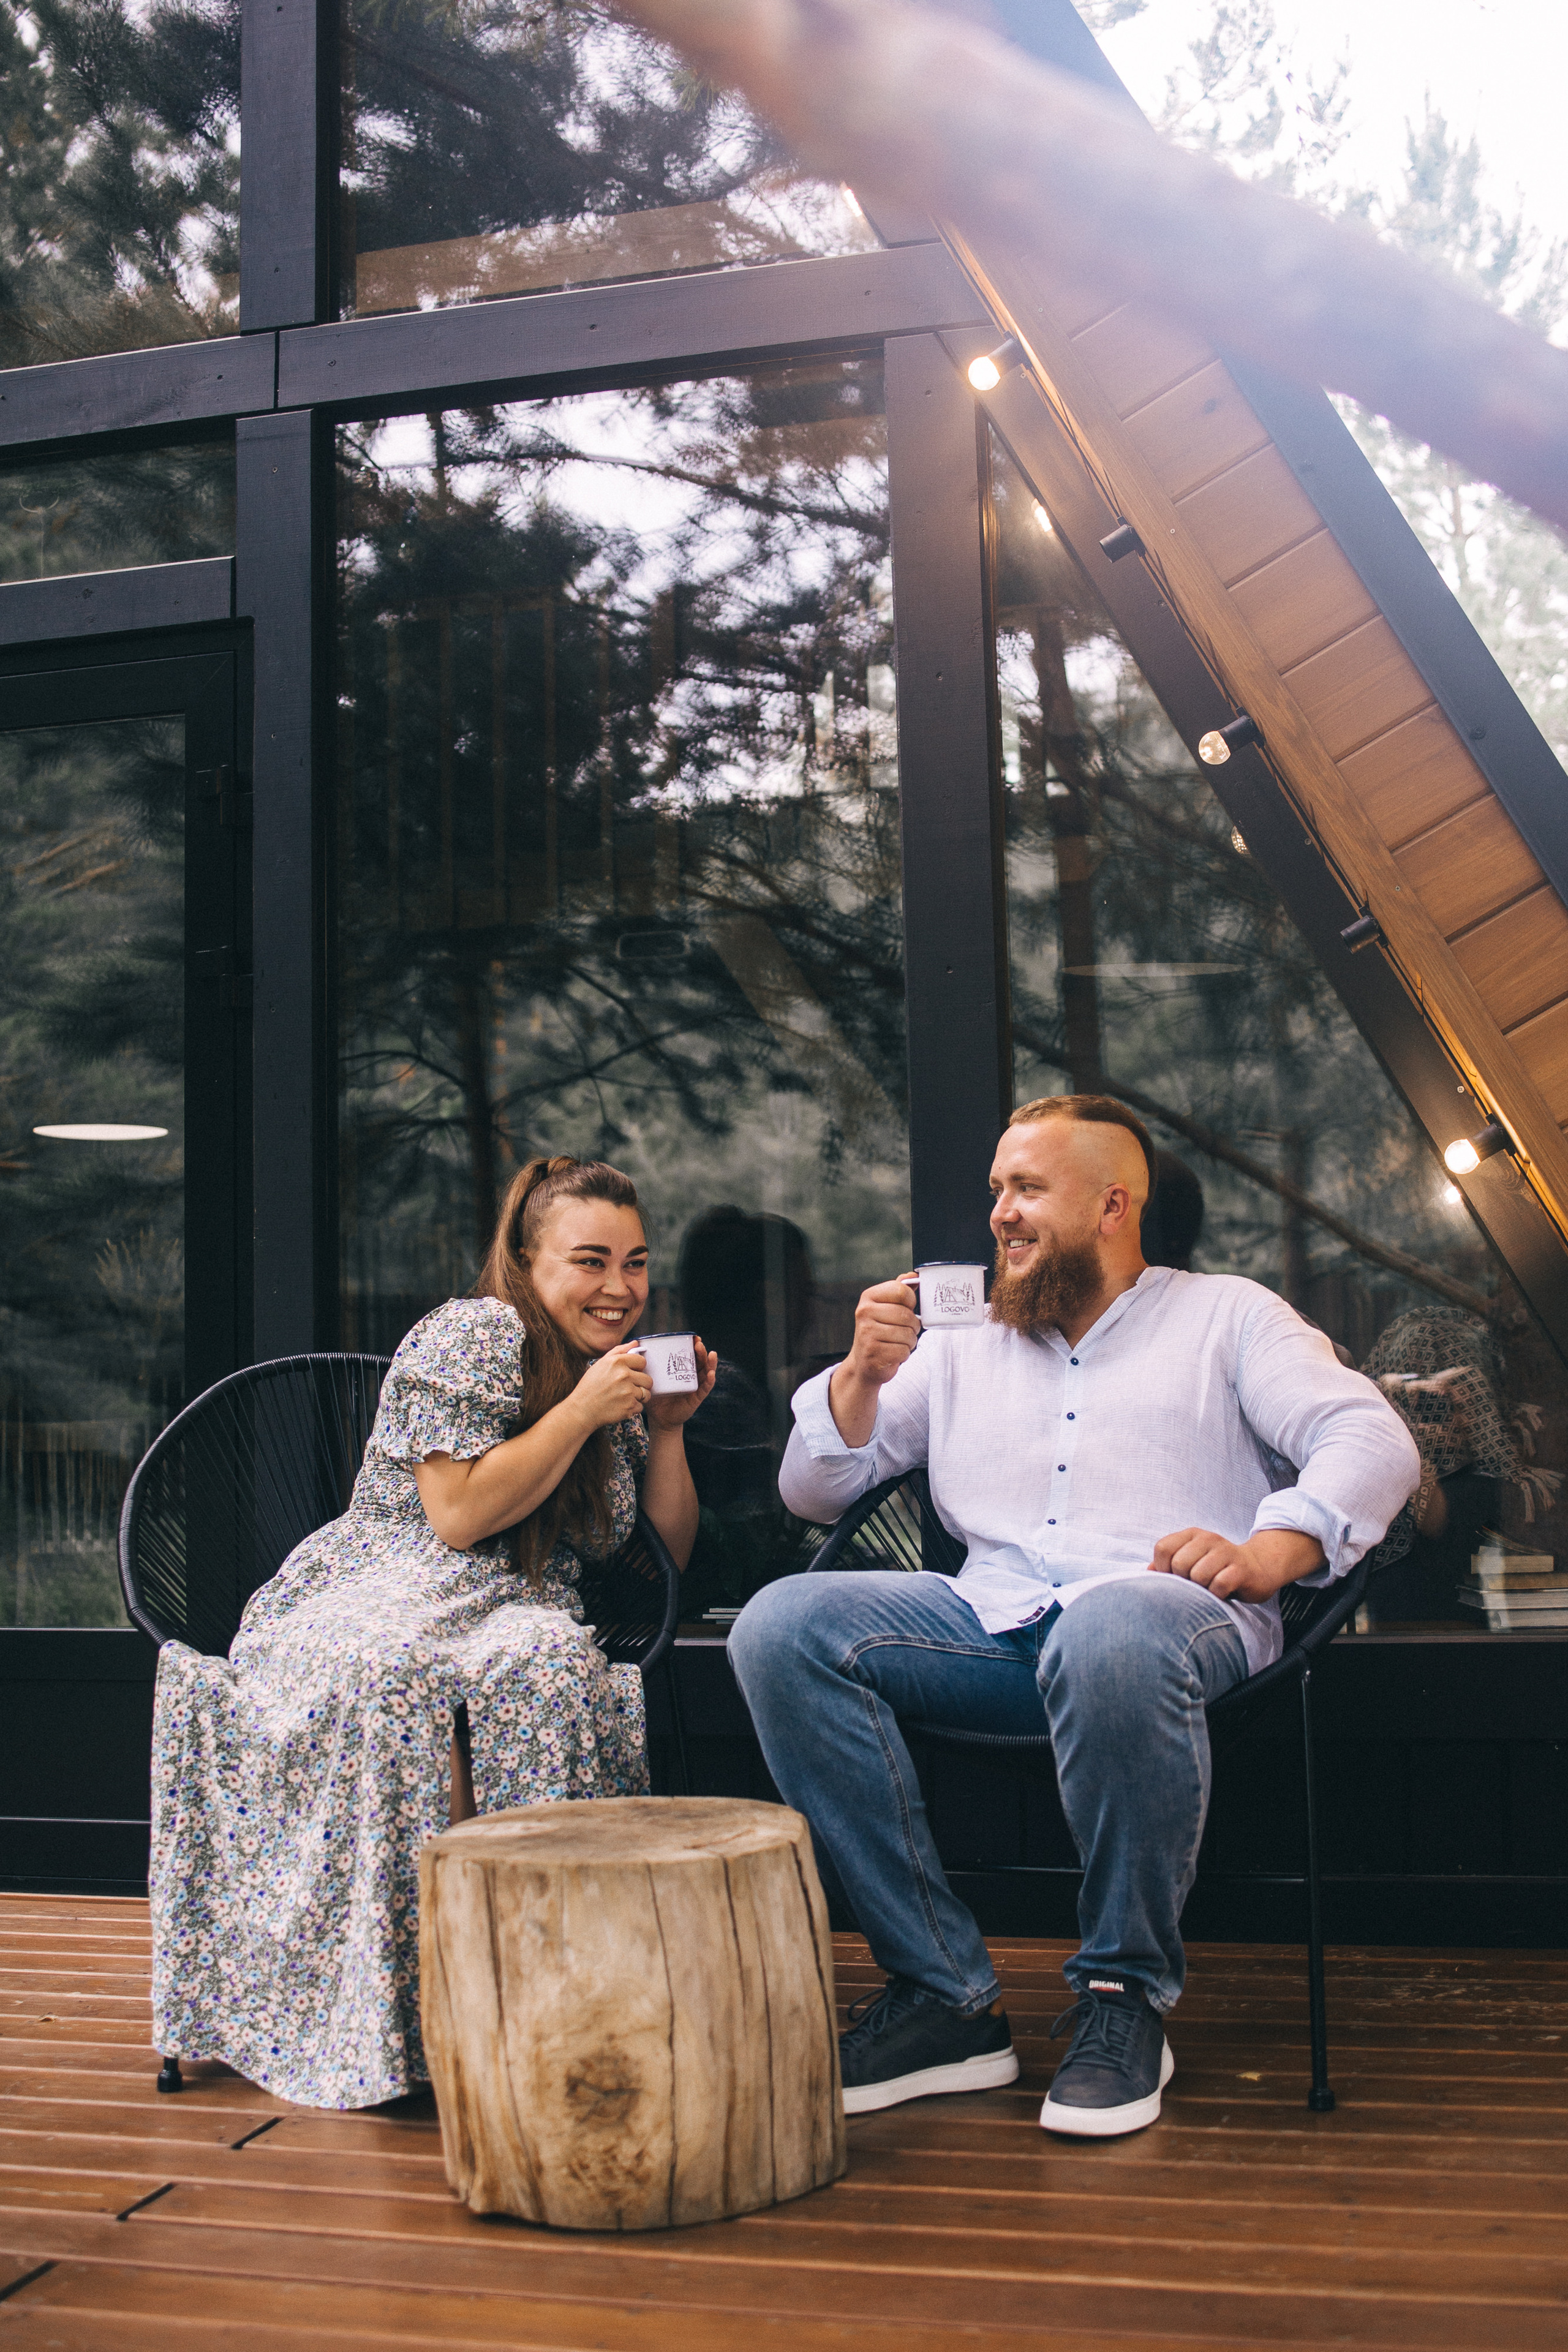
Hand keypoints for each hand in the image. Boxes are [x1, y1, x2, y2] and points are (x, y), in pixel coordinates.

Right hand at [572, 1341, 653, 1429]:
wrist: (581, 1410)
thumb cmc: (590, 1387)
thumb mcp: (600, 1364)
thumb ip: (619, 1351)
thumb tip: (635, 1343)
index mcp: (617, 1362)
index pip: (642, 1361)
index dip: (637, 1368)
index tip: (631, 1373)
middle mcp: (624, 1375)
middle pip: (648, 1379)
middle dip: (640, 1384)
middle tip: (627, 1388)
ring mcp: (628, 1391)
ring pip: (646, 1393)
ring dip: (638, 1397)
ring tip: (624, 1397)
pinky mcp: (629, 1406)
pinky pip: (640, 1406)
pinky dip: (632, 1408)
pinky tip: (621, 1406)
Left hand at [647, 1339, 718, 1430]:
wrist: (659, 1418)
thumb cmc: (655, 1397)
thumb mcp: (650, 1379)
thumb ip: (644, 1366)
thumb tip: (635, 1346)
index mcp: (681, 1371)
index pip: (690, 1356)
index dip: (693, 1346)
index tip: (693, 1337)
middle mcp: (690, 1377)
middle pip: (700, 1361)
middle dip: (701, 1351)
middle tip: (698, 1343)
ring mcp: (695, 1387)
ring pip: (706, 1372)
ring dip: (710, 1362)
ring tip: (710, 1354)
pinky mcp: (697, 1398)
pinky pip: (705, 1388)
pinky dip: (709, 1380)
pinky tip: (710, 1374)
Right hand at [828, 1274, 921, 1447]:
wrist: (864, 1363)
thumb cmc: (880, 1332)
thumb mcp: (887, 1308)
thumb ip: (900, 1290)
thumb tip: (914, 1275)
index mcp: (868, 1297)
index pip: (902, 1290)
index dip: (911, 1302)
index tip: (906, 1309)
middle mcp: (864, 1312)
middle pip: (907, 1315)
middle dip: (913, 1326)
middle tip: (903, 1331)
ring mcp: (866, 1333)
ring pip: (908, 1334)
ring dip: (909, 1342)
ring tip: (896, 1343)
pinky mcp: (872, 1352)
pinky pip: (903, 1351)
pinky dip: (903, 1354)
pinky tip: (892, 1353)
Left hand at [1148, 1526, 1323, 1602]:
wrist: (1259, 1566)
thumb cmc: (1218, 1567)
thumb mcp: (1193, 1561)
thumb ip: (1169, 1565)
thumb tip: (1148, 1572)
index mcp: (1192, 1535)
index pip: (1162, 1548)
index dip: (1163, 1568)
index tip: (1176, 1577)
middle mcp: (1208, 1539)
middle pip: (1179, 1564)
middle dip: (1184, 1580)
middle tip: (1197, 1584)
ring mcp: (1225, 1552)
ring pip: (1198, 1576)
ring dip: (1202, 1588)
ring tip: (1211, 1587)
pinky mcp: (1240, 1569)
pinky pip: (1218, 1585)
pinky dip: (1217, 1595)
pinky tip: (1223, 1592)